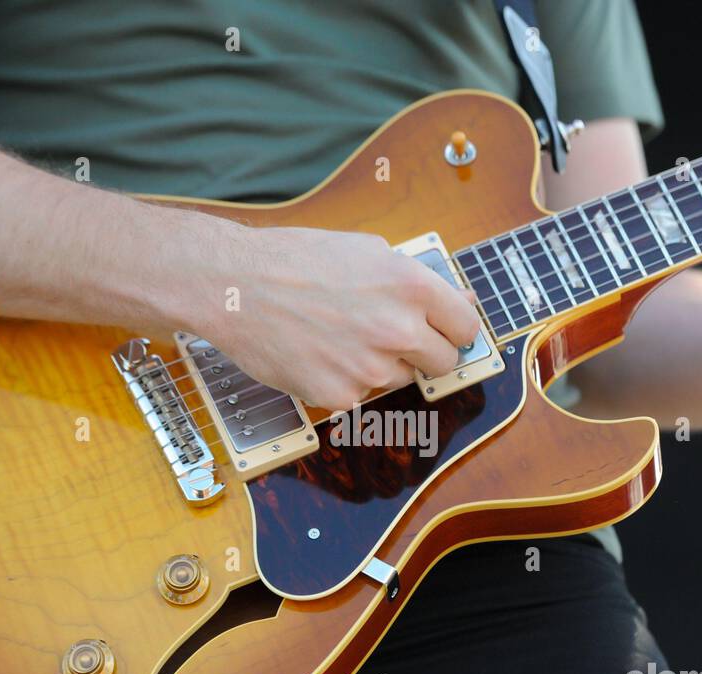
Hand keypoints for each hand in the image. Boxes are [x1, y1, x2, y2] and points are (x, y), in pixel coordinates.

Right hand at [193, 224, 480, 410]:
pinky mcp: (340, 396)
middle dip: (426, 353)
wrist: (234, 286)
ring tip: (340, 335)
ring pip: (399, 379)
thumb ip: (416, 279)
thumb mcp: (368, 249)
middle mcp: (399, 330)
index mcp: (412, 287)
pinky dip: (345, 381)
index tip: (445, 332)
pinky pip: (360, 395)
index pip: (467, 327)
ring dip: (381, 365)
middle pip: (444, 363)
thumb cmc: (295, 259)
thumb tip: (457, 299)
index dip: (455, 329)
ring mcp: (370, 368)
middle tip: (392, 338)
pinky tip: (318, 353)